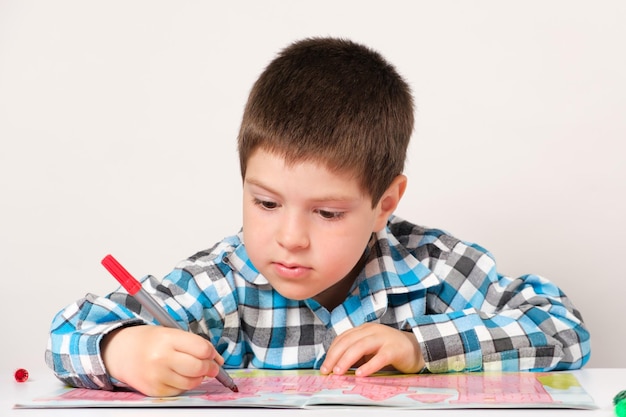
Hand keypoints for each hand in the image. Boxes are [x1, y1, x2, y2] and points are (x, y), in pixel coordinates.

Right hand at [101, 325, 223, 396]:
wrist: (119, 352)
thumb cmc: (148, 340)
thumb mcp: (169, 332)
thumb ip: (193, 343)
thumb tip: (217, 359)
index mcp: (168, 338)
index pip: (202, 348)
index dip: (212, 353)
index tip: (214, 355)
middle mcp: (162, 357)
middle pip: (199, 367)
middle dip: (210, 368)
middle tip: (212, 367)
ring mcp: (157, 376)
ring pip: (191, 382)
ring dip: (199, 378)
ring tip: (194, 370)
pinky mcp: (154, 390)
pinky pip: (180, 391)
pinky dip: (184, 385)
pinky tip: (179, 376)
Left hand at [320, 323, 423, 376]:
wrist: (417, 349)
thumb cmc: (389, 351)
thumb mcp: (369, 350)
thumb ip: (355, 354)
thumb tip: (336, 367)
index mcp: (364, 329)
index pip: (342, 338)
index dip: (331, 352)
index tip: (324, 366)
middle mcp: (372, 330)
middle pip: (348, 341)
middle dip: (335, 356)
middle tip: (327, 370)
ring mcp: (383, 338)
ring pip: (360, 346)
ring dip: (347, 360)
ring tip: (338, 372)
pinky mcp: (394, 349)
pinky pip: (379, 357)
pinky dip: (368, 366)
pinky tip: (360, 374)